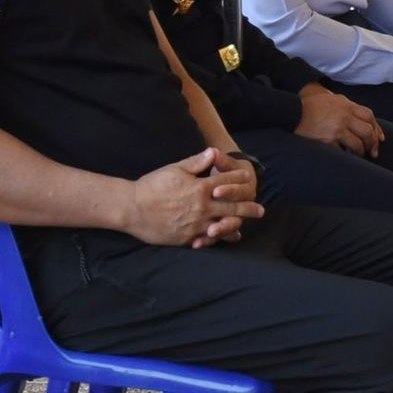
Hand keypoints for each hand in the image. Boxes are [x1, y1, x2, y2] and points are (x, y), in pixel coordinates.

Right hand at [125, 147, 263, 247]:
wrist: (132, 208)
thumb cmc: (152, 185)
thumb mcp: (175, 168)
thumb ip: (197, 162)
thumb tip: (214, 152)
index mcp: (200, 188)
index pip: (227, 183)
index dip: (240, 180)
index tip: (249, 180)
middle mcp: (202, 207)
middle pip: (232, 207)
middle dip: (248, 208)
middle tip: (260, 210)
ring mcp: (195, 224)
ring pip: (223, 226)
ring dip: (235, 226)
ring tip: (243, 227)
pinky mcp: (186, 238)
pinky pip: (207, 240)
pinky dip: (217, 239)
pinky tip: (222, 239)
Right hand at [295, 83, 384, 156]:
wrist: (292, 112)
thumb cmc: (310, 105)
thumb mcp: (331, 99)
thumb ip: (345, 106)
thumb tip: (359, 117)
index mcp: (346, 105)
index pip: (369, 116)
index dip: (377, 128)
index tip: (380, 138)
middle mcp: (344, 117)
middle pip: (367, 131)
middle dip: (372, 143)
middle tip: (372, 151)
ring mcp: (336, 129)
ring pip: (358, 144)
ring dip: (361, 151)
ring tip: (358, 154)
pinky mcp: (327, 141)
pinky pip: (342, 152)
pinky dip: (346, 156)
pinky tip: (345, 156)